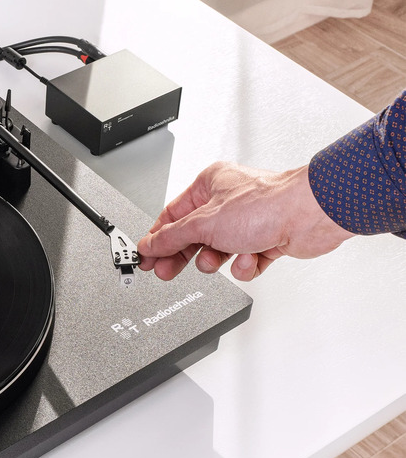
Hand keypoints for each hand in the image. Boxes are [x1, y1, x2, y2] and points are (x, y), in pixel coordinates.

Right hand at [137, 162, 354, 280]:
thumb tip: (150, 244)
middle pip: (193, 236)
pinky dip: (245, 264)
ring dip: (217, 260)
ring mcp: (248, 222)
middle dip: (183, 256)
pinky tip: (249, 259)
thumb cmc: (267, 204)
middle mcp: (228, 202)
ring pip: (218, 251)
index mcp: (209, 185)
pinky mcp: (266, 240)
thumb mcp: (204, 223)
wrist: (311, 215)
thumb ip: (172, 238)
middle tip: (166, 271)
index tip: (146, 256)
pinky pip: (243, 261)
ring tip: (217, 260)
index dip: (157, 238)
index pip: (173, 216)